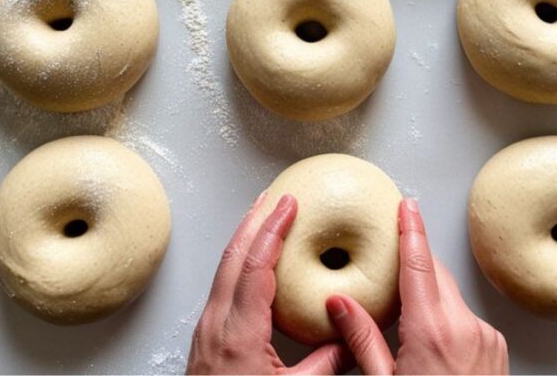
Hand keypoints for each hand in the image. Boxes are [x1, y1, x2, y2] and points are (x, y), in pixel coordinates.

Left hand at [188, 192, 350, 374]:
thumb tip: (354, 337)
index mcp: (239, 334)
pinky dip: (237, 264)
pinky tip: (250, 266)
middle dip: (254, 220)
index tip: (290, 204)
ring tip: (263, 220)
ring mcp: (204, 332)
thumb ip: (328, 364)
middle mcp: (215, 326)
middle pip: (232, 257)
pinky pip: (220, 288)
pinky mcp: (203, 341)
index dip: (274, 229)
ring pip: (222, 270)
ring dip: (243, 240)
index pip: (256, 265)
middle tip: (275, 196)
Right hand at [326, 198, 507, 374]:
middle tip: (388, 273)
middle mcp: (467, 329)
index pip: (419, 264)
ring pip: (451, 299)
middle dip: (414, 268)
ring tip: (406, 330)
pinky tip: (431, 348)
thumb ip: (362, 340)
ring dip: (429, 300)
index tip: (406, 205)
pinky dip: (446, 321)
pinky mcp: (497, 350)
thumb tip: (339, 305)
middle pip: (436, 277)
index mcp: (433, 332)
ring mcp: (487, 339)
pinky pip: (466, 320)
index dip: (410, 230)